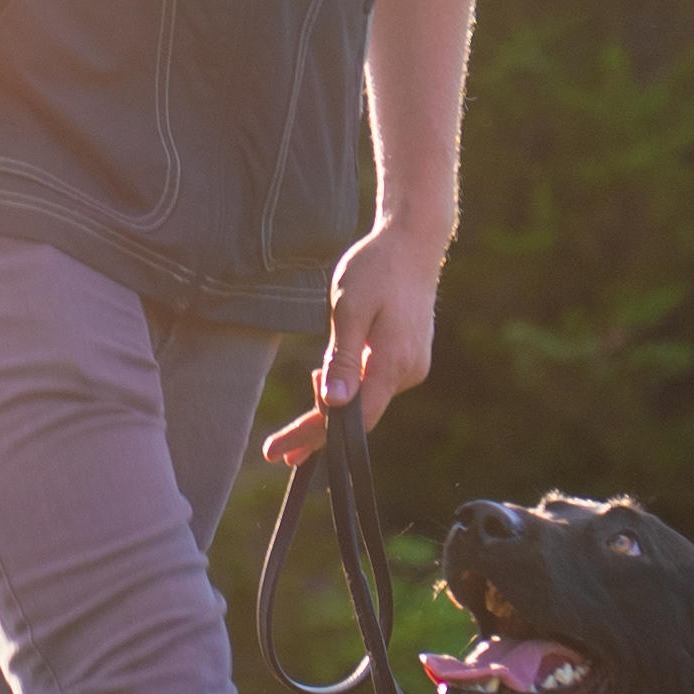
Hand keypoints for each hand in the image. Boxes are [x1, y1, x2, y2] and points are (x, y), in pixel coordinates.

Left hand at [263, 219, 444, 466]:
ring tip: (295, 421)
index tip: (282, 452)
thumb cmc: (376, 269)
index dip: (317, 437)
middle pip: (360, 414)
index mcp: (393, 363)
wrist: (413, 242)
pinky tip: (325, 383)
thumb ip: (343, 358)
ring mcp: (412, 365)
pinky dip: (349, 388)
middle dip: (318, 431)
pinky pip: (374, 381)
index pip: (354, 417)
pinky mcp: (409, 355)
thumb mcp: (349, 308)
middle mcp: (408, 371)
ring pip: (367, 397)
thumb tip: (335, 403)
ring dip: (333, 406)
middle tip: (279, 451)